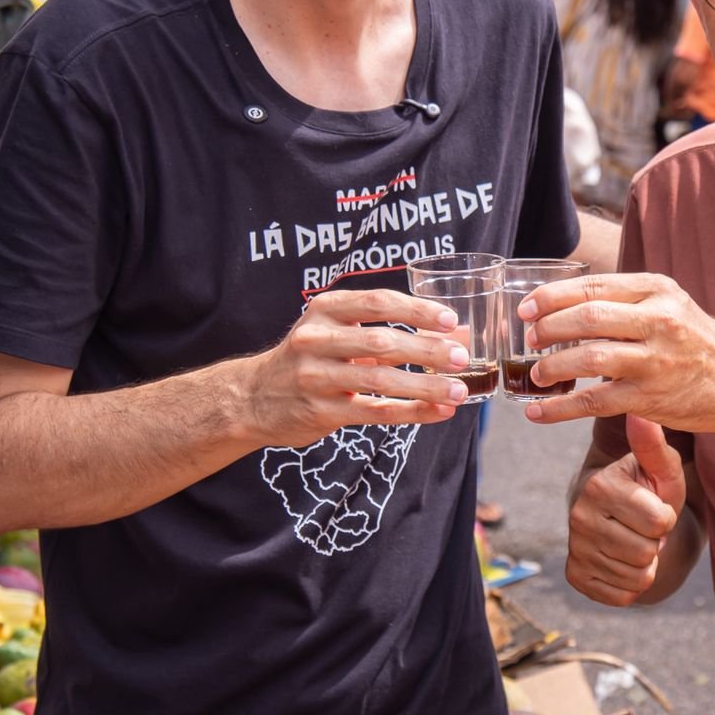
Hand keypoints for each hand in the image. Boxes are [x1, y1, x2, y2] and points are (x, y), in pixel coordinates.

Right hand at [241, 288, 471, 447]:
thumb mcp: (337, 331)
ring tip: (458, 390)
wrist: (253, 397)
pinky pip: (375, 412)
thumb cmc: (310, 357)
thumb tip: (453, 333)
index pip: (377, 302)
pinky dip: (412, 412)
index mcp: (326, 309)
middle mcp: (317, 340)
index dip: (416, 310)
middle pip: (381, 343)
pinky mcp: (321, 411)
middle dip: (426, 350)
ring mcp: (317, 377)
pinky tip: (438, 412)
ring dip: (425, 386)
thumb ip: (387, 330)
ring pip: (380, 381)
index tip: (449, 319)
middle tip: (461, 356)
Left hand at [517, 272, 714, 434]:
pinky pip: (595, 403)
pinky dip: (560, 408)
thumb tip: (562, 302)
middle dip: (549, 328)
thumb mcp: (668, 303)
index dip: (553, 297)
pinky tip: (538, 412)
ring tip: (535, 373)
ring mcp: (656, 361)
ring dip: (552, 366)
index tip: (527, 307)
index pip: (594, 287)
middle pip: (589, 318)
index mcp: (657, 290)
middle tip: (529, 339)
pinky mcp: (651, 398)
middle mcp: (658, 321)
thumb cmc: (694, 340)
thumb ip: (624, 300)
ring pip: (590, 359)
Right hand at [566, 416, 686, 605]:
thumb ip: (654, 446)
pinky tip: (623, 562)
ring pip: (638, 577)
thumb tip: (641, 413)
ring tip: (635, 542)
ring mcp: (574, 548)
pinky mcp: (576, 577)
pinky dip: (632, 585)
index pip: (659, 521)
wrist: (622, 521)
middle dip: (655, 542)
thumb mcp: (660, 470)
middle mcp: (578, 516)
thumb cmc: (649, 491)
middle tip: (643, 527)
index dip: (666, 517)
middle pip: (647, 551)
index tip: (653, 506)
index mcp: (599, 485)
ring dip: (646, 564)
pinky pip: (623, 597)